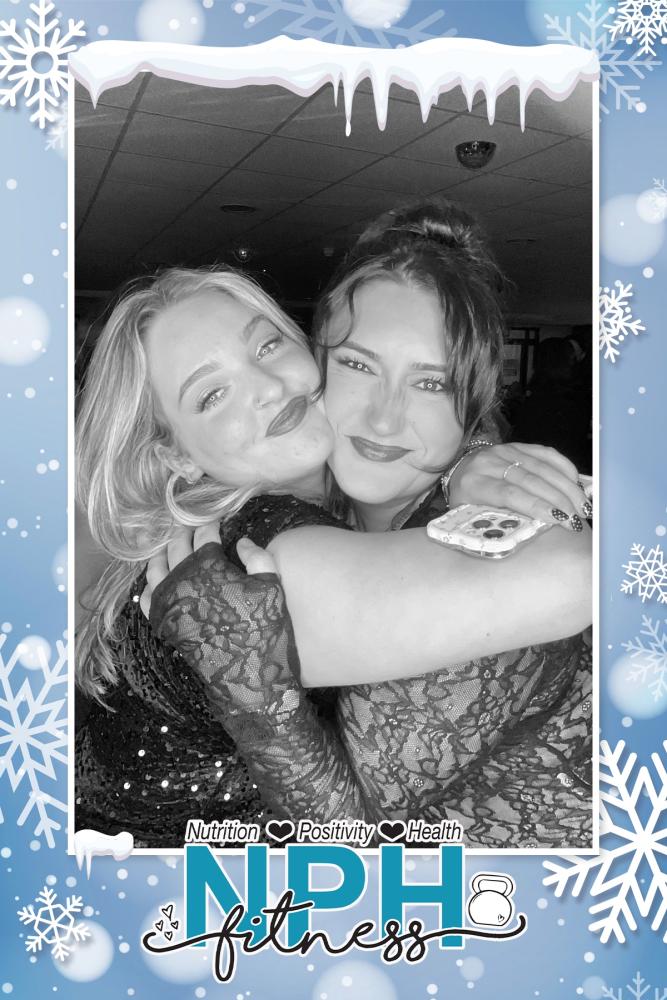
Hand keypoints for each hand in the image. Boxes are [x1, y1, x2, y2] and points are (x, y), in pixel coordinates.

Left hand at [140, 523, 276, 618]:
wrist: (245, 671)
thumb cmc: (262, 626)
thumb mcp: (271, 586)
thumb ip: (257, 557)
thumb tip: (241, 541)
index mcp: (209, 566)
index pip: (204, 534)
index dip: (210, 523)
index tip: (216, 520)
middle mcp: (183, 578)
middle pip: (176, 545)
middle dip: (183, 531)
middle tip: (190, 525)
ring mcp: (169, 600)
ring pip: (154, 567)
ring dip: (161, 552)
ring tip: (168, 546)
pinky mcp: (163, 621)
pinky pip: (145, 598)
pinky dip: (148, 585)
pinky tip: (157, 580)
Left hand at [448, 442, 590, 529]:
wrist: (459, 474)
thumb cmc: (467, 502)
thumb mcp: (471, 517)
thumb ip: (496, 523)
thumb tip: (528, 534)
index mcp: (473, 483)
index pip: (509, 493)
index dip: (535, 506)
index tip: (557, 519)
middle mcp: (488, 463)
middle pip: (530, 480)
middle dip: (558, 500)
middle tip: (576, 519)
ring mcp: (504, 451)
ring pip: (541, 467)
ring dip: (566, 487)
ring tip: (582, 506)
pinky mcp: (517, 445)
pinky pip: (545, 454)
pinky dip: (564, 468)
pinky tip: (576, 483)